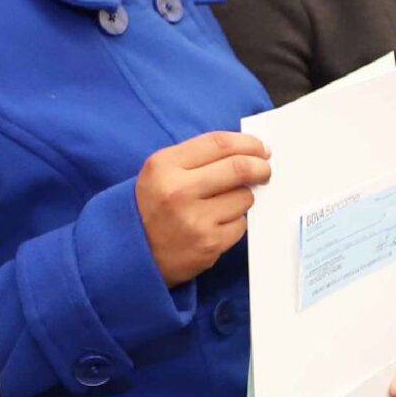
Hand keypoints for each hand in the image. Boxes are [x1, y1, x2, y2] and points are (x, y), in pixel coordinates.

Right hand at [136, 131, 271, 285]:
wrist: (131, 253)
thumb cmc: (151, 207)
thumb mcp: (160, 172)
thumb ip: (197, 158)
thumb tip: (248, 152)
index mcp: (164, 166)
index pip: (219, 144)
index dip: (247, 143)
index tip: (260, 148)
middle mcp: (178, 191)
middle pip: (239, 168)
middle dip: (260, 167)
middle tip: (264, 170)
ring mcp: (195, 220)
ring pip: (244, 198)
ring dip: (243, 198)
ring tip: (223, 204)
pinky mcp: (209, 244)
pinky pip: (241, 225)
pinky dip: (235, 222)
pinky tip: (216, 224)